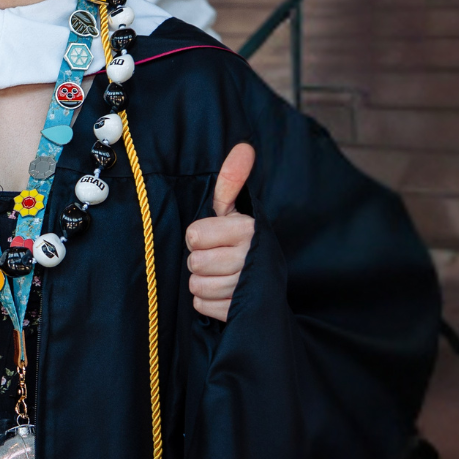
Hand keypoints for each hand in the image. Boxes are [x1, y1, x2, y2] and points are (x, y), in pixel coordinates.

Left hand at [185, 143, 256, 321]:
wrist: (264, 282)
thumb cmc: (241, 240)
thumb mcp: (235, 210)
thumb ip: (232, 181)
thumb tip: (244, 147)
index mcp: (248, 229)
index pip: (194, 236)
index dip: (198, 237)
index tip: (214, 237)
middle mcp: (251, 258)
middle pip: (195, 263)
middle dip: (200, 261)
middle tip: (217, 257)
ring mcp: (246, 288)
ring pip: (197, 286)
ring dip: (203, 282)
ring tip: (221, 275)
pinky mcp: (239, 311)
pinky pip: (202, 306)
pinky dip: (207, 302)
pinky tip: (222, 293)